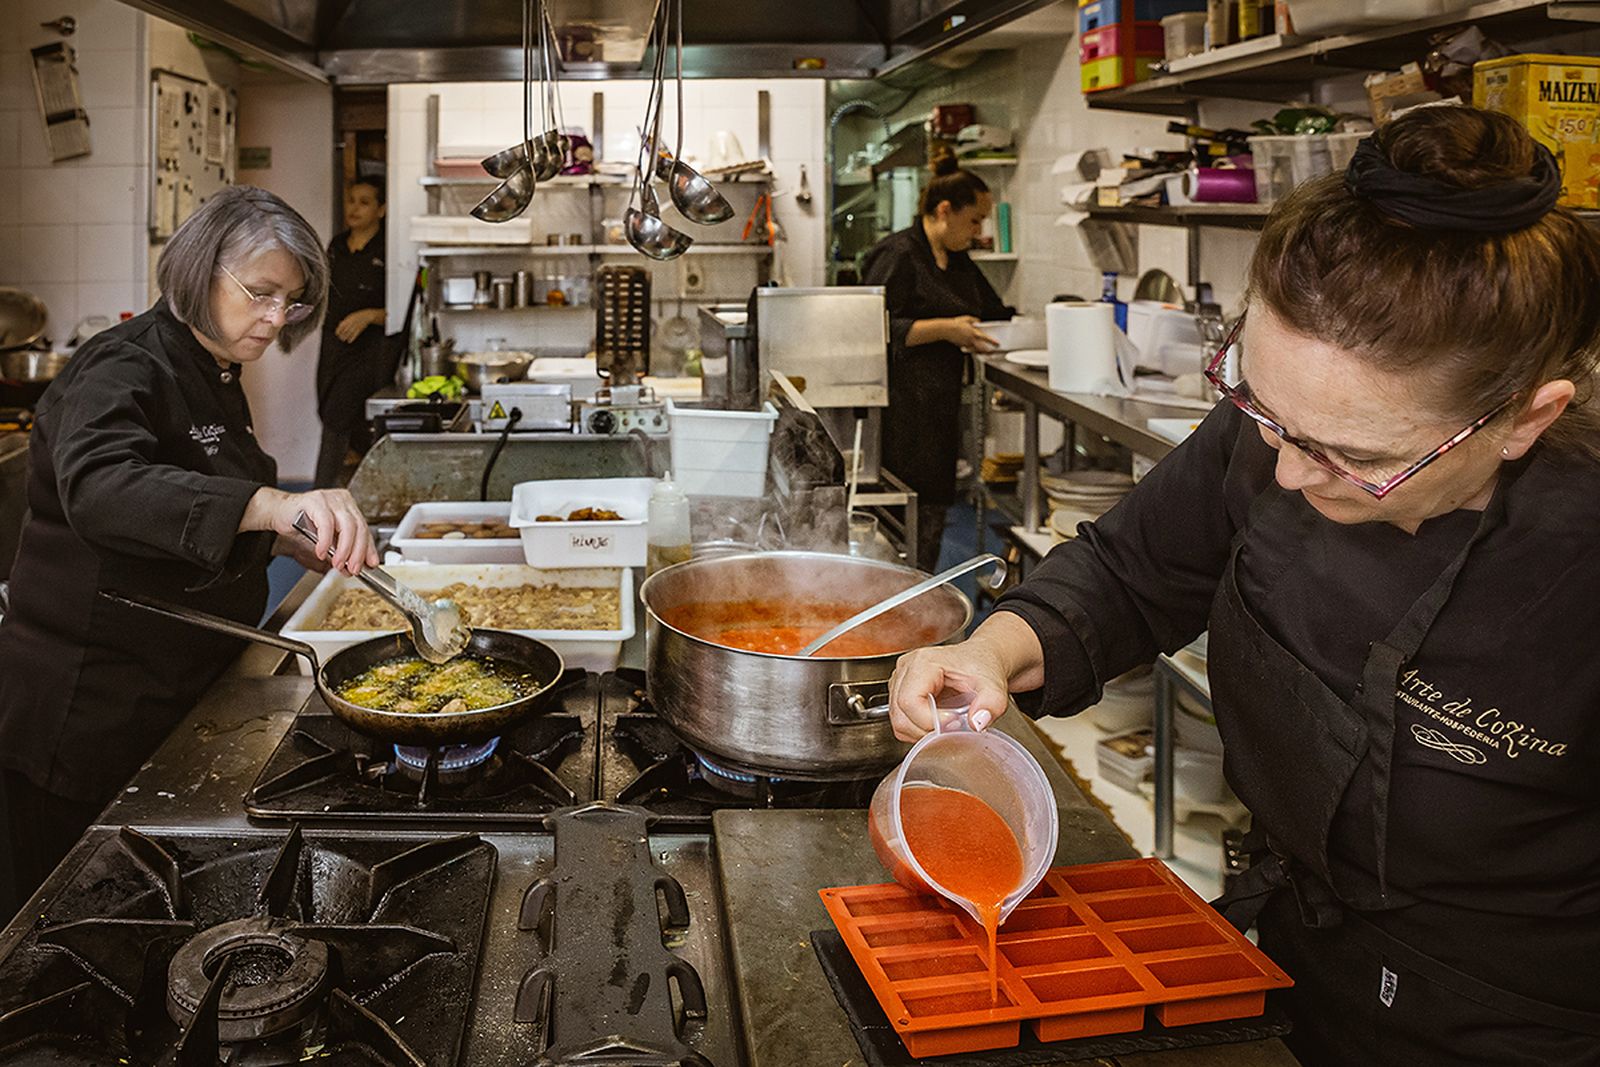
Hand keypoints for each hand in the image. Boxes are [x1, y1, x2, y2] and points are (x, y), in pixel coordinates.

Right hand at [243, 487, 378, 574]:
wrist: (277, 512)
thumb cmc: (301, 524)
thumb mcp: (327, 539)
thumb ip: (341, 549)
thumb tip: (352, 567)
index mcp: (349, 507)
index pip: (364, 529)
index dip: (369, 548)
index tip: (371, 564)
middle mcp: (342, 500)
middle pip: (359, 527)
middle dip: (357, 552)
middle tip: (353, 568)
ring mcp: (329, 498)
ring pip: (347, 526)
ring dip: (344, 549)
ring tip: (338, 564)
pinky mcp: (314, 500)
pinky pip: (326, 523)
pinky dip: (326, 541)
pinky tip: (322, 553)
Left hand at [335, 308, 382, 342]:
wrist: (366, 316)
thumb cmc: (356, 316)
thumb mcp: (350, 316)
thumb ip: (345, 321)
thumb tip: (339, 324)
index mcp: (348, 319)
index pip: (342, 326)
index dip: (338, 330)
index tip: (336, 334)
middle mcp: (352, 323)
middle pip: (345, 330)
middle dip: (342, 335)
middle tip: (340, 338)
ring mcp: (356, 326)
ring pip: (350, 333)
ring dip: (346, 337)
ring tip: (343, 340)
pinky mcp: (360, 329)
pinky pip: (355, 334)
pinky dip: (352, 338)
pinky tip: (349, 341)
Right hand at [888, 643, 1009, 741]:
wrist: (981, 658)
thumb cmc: (982, 665)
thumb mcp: (994, 684)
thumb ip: (991, 703)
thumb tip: (977, 723)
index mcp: (923, 662)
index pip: (910, 701)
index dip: (930, 720)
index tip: (955, 722)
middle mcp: (906, 670)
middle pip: (900, 715)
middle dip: (928, 730)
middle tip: (954, 726)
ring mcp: (900, 682)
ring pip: (898, 723)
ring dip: (923, 732)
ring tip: (947, 723)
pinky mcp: (901, 694)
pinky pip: (901, 724)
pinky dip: (919, 731)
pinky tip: (938, 722)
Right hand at [945, 316, 998, 352]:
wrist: (945, 330)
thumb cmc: (955, 323)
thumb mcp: (967, 318)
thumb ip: (975, 320)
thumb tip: (978, 322)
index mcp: (973, 332)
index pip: (985, 338)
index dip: (992, 341)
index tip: (997, 344)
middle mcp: (971, 340)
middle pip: (982, 348)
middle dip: (988, 351)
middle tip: (992, 352)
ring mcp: (966, 344)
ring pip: (976, 350)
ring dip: (981, 352)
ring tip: (985, 353)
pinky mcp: (962, 345)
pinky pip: (969, 349)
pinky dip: (973, 350)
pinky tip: (974, 350)